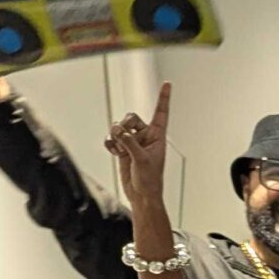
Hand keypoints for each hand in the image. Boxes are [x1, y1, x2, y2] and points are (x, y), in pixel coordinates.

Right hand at [103, 83, 172, 222]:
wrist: (141, 195)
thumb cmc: (150, 180)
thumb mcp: (142, 160)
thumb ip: (130, 142)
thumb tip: (118, 130)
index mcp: (158, 137)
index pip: (161, 113)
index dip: (163, 98)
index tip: (168, 84)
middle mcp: (146, 137)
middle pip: (131, 117)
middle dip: (124, 125)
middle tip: (123, 136)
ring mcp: (134, 142)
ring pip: (119, 127)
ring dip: (116, 135)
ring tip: (120, 148)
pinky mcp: (123, 149)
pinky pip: (112, 138)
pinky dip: (110, 143)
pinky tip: (114, 151)